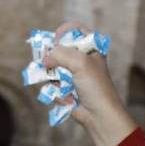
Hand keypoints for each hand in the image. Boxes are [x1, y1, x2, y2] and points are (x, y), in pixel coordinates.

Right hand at [45, 21, 136, 145]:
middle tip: (47, 63)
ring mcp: (73, 75)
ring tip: (62, 86)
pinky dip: (57, 92)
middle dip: (52, 59)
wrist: (100, 115)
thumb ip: (60, 54)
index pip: (74, 30)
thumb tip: (44, 60)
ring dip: (54, 79)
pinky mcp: (67, 89)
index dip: (63, 32)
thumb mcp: (80, 62)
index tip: (55, 40)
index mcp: (91, 48)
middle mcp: (82, 59)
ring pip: (52, 69)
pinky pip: (53, 85)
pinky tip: (67, 99)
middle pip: (58, 50)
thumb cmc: (96, 86)